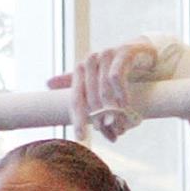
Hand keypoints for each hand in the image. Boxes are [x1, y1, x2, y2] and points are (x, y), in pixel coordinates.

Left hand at [47, 34, 189, 141]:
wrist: (142, 52)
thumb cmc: (117, 69)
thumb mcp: (97, 79)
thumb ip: (77, 83)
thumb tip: (47, 83)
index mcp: (81, 70)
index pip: (76, 99)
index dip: (78, 119)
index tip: (81, 137)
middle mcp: (90, 61)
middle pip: (91, 100)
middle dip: (102, 121)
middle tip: (113, 134)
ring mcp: (106, 55)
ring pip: (104, 92)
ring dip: (114, 113)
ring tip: (123, 126)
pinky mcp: (123, 52)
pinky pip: (116, 77)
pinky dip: (120, 94)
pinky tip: (126, 106)